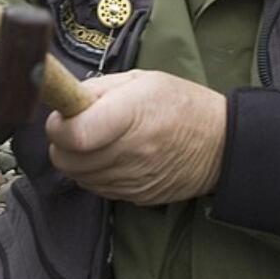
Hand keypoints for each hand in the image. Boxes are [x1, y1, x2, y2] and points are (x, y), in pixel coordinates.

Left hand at [45, 70, 226, 204]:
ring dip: (77, 160)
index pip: (75, 134)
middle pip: (67, 159)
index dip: (58, 124)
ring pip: (78, 177)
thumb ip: (98, 89)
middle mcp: (131, 152)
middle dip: (62, 142)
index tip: (62, 114)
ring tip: (97, 141)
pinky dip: (93, 174)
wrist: (221, 145)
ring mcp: (133, 179)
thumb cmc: (180, 104)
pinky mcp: (135, 197)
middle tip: (76, 126)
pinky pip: (96, 189)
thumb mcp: (141, 80)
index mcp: (131, 115)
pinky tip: (111, 157)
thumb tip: (64, 100)